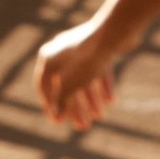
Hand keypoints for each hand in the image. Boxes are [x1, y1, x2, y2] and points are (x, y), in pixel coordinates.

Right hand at [32, 18, 133, 134]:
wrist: (115, 32)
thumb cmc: (87, 58)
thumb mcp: (71, 85)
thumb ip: (62, 101)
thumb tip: (56, 115)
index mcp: (49, 57)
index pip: (44, 85)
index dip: (50, 105)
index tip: (58, 121)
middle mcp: (62, 52)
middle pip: (66, 85)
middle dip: (75, 107)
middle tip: (82, 126)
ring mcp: (82, 50)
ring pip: (83, 79)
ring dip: (90, 99)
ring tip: (99, 116)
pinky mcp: (99, 49)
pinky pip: (97, 71)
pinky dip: (102, 86)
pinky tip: (110, 101)